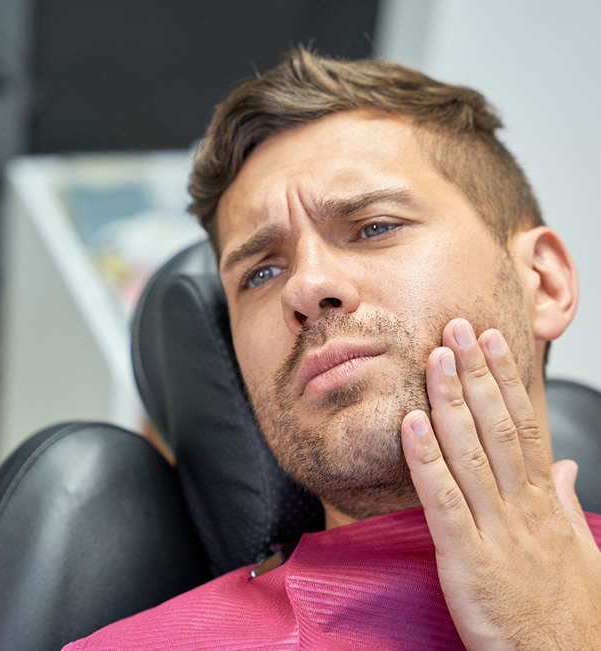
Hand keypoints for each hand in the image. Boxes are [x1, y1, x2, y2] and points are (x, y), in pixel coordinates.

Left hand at [401, 318, 600, 648]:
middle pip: (497, 426)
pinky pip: (443, 499)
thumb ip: (565, 504)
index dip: (506, 379)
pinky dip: (426, 459)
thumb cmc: (567, 614)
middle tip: (457, 329)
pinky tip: (412, 424)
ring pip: (470, 452)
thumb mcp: (578, 551)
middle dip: (475, 373)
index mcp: (543, 502)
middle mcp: (522, 507)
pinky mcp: (467, 558)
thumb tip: (563, 468)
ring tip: (435, 358)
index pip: (525, 425)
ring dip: (449, 401)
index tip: (492, 342)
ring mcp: (495, 530)